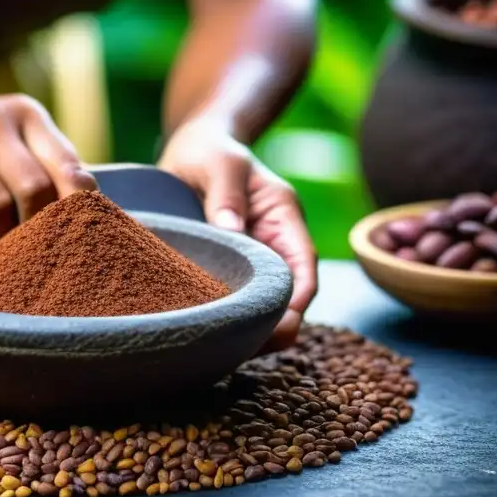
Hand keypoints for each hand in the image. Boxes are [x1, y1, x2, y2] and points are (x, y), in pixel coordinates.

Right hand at [0, 92, 96, 247]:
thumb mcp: (19, 134)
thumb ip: (56, 163)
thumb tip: (93, 204)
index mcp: (20, 112)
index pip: (64, 166)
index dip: (77, 205)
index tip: (79, 231)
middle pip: (30, 192)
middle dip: (36, 226)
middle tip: (35, 243)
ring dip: (0, 237)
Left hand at [159, 120, 316, 348]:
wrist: (192, 146)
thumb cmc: (210, 148)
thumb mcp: (220, 162)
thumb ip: (227, 194)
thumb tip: (230, 231)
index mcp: (283, 218)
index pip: (303, 268)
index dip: (296, 300)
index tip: (279, 324)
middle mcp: (272, 243)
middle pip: (286, 296)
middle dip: (273, 325)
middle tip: (244, 350)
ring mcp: (250, 257)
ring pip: (260, 302)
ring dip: (248, 326)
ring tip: (220, 349)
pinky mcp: (225, 266)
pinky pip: (233, 297)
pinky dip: (225, 317)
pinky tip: (202, 333)